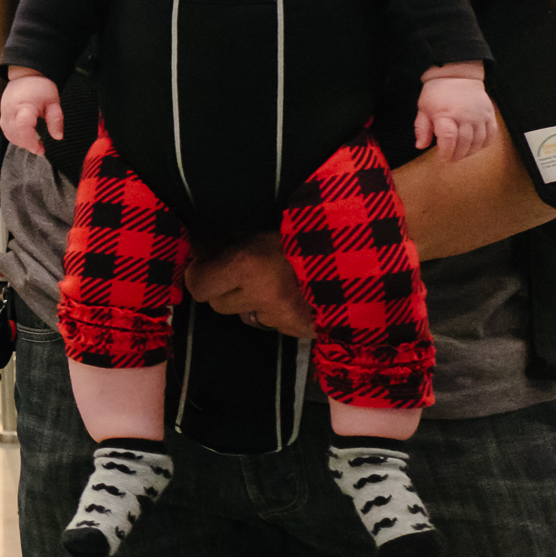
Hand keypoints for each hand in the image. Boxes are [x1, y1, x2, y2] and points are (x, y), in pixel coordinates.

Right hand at [0, 70, 61, 155]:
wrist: (26, 75)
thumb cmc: (40, 87)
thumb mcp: (53, 102)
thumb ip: (56, 120)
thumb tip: (58, 137)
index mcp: (24, 106)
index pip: (23, 128)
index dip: (31, 142)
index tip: (40, 149)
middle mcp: (11, 110)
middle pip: (15, 135)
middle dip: (28, 145)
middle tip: (41, 148)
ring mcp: (4, 113)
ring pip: (9, 135)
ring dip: (21, 142)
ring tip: (35, 143)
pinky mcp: (2, 115)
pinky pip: (6, 131)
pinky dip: (15, 137)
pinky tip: (25, 138)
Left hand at [184, 232, 313, 337]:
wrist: (359, 255)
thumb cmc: (306, 231)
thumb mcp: (262, 227)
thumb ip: (228, 239)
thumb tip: (198, 248)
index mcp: (248, 266)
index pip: (199, 286)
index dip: (196, 275)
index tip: (201, 265)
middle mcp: (261, 295)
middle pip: (217, 305)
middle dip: (221, 289)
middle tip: (235, 272)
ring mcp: (281, 317)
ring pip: (244, 315)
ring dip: (248, 301)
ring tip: (269, 279)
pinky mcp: (299, 329)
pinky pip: (272, 323)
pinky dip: (274, 310)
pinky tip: (290, 292)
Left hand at [414, 70, 496, 161]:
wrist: (457, 77)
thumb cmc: (438, 94)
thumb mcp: (423, 109)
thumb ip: (422, 128)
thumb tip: (420, 146)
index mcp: (446, 113)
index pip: (448, 138)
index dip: (445, 152)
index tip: (441, 159)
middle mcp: (465, 115)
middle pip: (464, 142)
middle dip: (456, 155)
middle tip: (450, 159)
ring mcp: (480, 115)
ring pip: (479, 141)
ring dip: (470, 152)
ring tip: (461, 153)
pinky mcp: (490, 114)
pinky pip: (492, 134)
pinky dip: (484, 144)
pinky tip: (475, 146)